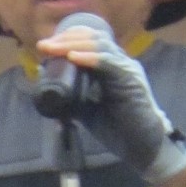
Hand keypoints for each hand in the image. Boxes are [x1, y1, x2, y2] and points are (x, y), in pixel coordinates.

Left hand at [36, 17, 185, 186]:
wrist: (142, 147)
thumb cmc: (118, 129)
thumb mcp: (86, 110)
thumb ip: (71, 97)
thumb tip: (47, 87)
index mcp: (111, 66)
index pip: (90, 41)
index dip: (67, 39)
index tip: (45, 46)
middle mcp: (120, 62)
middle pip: (93, 38)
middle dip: (65, 39)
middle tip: (43, 45)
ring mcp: (127, 69)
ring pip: (99, 45)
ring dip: (72, 45)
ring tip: (52, 48)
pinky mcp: (130, 79)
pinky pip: (108, 63)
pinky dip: (90, 58)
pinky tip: (73, 57)